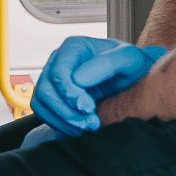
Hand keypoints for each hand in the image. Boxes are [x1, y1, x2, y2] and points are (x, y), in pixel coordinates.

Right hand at [30, 38, 167, 135]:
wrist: (133, 78)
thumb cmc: (132, 66)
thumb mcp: (129, 60)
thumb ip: (106, 64)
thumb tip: (77, 79)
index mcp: (74, 47)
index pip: (58, 72)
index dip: (69, 93)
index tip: (88, 108)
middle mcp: (58, 61)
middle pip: (46, 89)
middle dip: (66, 111)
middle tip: (90, 123)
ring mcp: (52, 78)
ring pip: (41, 102)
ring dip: (62, 119)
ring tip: (86, 127)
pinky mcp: (52, 95)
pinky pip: (43, 111)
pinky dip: (58, 123)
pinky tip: (77, 128)